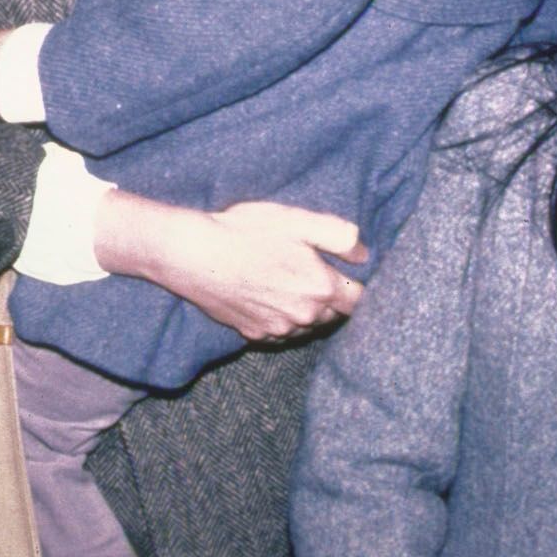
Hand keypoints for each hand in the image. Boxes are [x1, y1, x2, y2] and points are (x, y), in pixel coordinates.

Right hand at [96, 193, 365, 343]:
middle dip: (330, 297)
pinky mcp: (253, 335)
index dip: (357, 285)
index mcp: (320, 288)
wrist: (193, 254)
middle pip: (333, 315)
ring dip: (305, 309)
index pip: (359, 300)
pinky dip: (280, 318)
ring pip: (306, 325)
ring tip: (287, 282)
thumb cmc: (244, 232)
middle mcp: (304, 317)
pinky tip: (266, 295)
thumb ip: (338, 237)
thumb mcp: (296, 221)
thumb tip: (364, 254)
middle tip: (314, 272)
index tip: (349, 273)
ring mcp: (278, 330)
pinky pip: (280, 331)